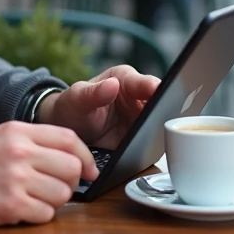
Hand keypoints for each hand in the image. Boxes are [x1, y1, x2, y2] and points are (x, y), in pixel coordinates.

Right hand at [0, 120, 97, 227]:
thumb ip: (30, 142)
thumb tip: (67, 155)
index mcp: (17, 131)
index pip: (69, 138)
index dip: (85, 157)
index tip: (89, 171)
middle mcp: (19, 152)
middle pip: (71, 167)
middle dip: (70, 182)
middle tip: (56, 189)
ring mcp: (15, 179)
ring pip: (62, 194)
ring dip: (53, 201)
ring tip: (34, 200)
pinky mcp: (9, 206)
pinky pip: (45, 215)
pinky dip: (38, 216)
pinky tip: (22, 211)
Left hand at [36, 66, 160, 149]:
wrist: (69, 130)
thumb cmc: (72, 107)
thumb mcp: (77, 98)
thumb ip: (93, 92)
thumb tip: (113, 85)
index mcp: (126, 80)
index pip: (145, 83)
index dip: (154, 88)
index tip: (159, 92)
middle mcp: (139, 98)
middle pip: (160, 105)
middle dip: (165, 112)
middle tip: (165, 121)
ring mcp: (143, 119)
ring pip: (161, 125)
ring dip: (162, 132)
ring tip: (160, 140)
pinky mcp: (143, 139)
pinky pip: (154, 143)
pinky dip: (154, 148)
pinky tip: (152, 153)